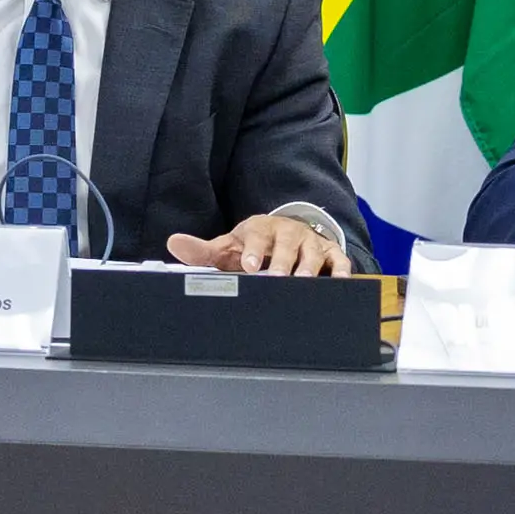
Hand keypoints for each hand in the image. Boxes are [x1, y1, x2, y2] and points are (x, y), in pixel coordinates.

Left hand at [167, 213, 352, 276]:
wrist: (286, 233)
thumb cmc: (254, 245)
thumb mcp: (229, 246)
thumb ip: (203, 250)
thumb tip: (173, 243)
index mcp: (259, 229)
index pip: (255, 236)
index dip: (252, 250)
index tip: (248, 266)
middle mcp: (287, 233)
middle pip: (286, 245)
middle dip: (282, 262)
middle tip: (276, 279)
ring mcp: (310, 242)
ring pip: (312, 253)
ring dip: (309, 268)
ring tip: (304, 283)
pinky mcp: (331, 253)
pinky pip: (339, 260)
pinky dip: (341, 270)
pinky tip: (340, 282)